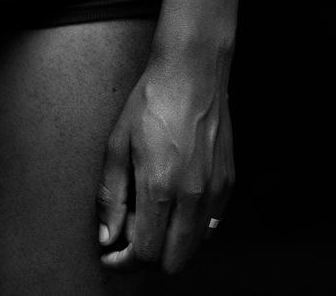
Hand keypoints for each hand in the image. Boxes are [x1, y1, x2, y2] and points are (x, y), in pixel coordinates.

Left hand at [97, 53, 233, 274]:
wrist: (192, 72)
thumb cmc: (152, 101)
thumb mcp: (118, 143)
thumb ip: (111, 195)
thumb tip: (107, 236)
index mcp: (160, 187)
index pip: (146, 253)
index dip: (126, 260)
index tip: (113, 253)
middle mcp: (192, 196)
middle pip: (174, 261)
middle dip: (149, 255)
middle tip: (132, 230)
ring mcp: (215, 192)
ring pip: (195, 247)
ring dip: (172, 242)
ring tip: (153, 212)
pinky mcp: (228, 184)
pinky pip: (211, 226)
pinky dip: (192, 226)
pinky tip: (175, 201)